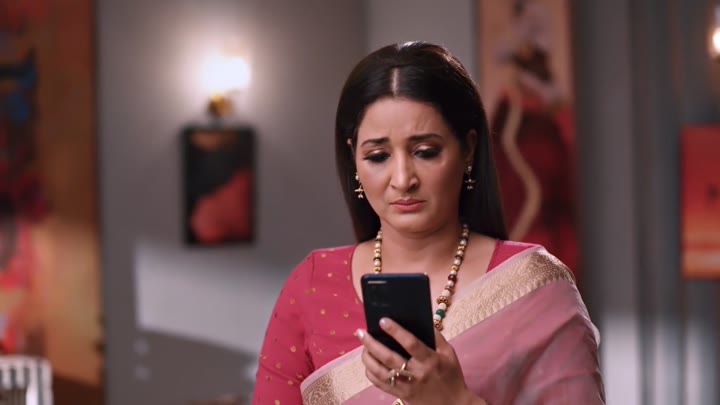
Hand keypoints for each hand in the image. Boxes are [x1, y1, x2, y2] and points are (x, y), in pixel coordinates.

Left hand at [356, 318, 480, 404]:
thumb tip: (422, 320)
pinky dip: (370, 373)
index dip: (396, 331)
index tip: (382, 320)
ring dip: (368, 358)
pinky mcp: (401, 395)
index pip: (410, 343)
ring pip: (380, 372)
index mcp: (430, 360)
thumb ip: (436, 337)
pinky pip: (380, 384)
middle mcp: (416, 373)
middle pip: (389, 357)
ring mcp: (407, 386)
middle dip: (372, 344)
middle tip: (361, 332)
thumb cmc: (451, 376)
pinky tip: (368, 364)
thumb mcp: (449, 354)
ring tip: (363, 347)